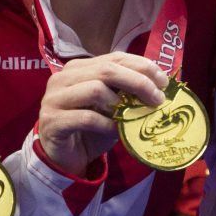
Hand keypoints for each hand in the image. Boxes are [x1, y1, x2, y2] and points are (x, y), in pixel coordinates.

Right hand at [37, 53, 167, 174]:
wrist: (64, 157)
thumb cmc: (90, 130)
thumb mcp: (111, 106)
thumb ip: (126, 92)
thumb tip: (159, 86)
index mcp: (78, 68)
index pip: (114, 58)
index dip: (142, 66)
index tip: (163, 82)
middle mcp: (63, 78)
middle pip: (106, 70)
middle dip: (138, 82)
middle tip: (157, 99)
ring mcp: (54, 98)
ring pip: (95, 90)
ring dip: (120, 105)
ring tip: (133, 117)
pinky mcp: (52, 121)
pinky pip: (86, 117)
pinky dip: (106, 124)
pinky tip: (115, 131)